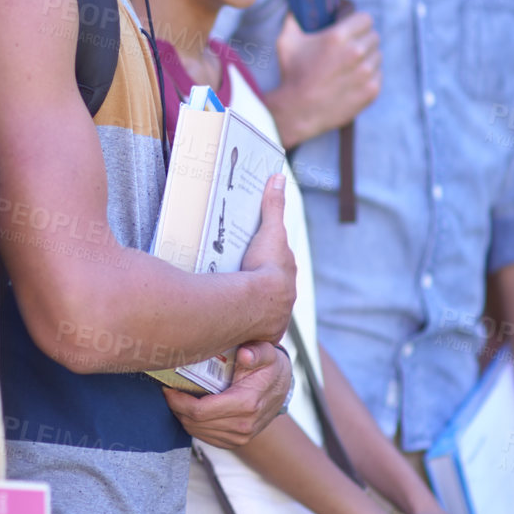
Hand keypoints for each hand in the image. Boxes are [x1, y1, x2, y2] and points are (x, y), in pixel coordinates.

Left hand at [164, 341, 291, 447]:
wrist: (283, 387)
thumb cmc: (270, 367)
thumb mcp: (267, 353)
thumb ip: (257, 352)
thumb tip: (245, 354)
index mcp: (246, 404)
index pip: (199, 411)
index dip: (178, 401)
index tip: (168, 388)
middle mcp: (243, 426)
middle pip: (195, 423)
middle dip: (177, 407)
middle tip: (168, 390)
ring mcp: (240, 437)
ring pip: (197, 431)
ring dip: (183, 416)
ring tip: (177, 398)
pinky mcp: (236, 442)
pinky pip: (205, 437)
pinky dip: (193, 424)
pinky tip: (189, 409)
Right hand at [236, 175, 297, 343]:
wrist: (259, 302)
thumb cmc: (266, 266)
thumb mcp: (270, 230)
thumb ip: (274, 205)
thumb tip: (278, 177)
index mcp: (287, 277)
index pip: (279, 267)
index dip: (266, 261)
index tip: (253, 259)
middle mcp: (284, 300)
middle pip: (269, 289)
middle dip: (257, 285)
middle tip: (236, 277)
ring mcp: (272, 319)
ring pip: (260, 310)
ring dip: (248, 307)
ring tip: (228, 300)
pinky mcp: (257, 336)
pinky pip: (249, 330)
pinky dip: (240, 325)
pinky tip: (226, 322)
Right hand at [275, 10, 380, 144]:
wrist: (298, 111)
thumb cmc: (292, 74)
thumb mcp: (287, 42)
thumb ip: (293, 19)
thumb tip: (296, 6)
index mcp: (339, 36)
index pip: (366, 19)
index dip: (358, 23)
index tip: (351, 30)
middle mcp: (356, 52)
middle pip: (374, 36)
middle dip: (362, 40)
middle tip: (349, 49)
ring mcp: (366, 73)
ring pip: (378, 55)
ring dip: (367, 58)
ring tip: (349, 67)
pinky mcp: (371, 90)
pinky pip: (379, 75)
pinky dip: (369, 76)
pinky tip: (352, 81)